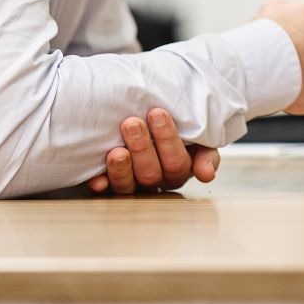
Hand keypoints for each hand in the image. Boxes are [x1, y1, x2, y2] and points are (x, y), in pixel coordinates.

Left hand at [86, 107, 219, 194]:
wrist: (150, 120)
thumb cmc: (176, 127)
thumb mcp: (197, 138)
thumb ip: (205, 154)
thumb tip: (206, 175)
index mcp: (178, 170)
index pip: (177, 163)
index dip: (167, 140)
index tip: (156, 113)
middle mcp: (155, 181)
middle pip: (152, 174)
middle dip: (142, 148)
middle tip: (132, 123)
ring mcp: (131, 185)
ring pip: (128, 186)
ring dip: (121, 168)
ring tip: (116, 150)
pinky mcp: (109, 185)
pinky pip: (104, 190)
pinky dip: (101, 184)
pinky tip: (96, 179)